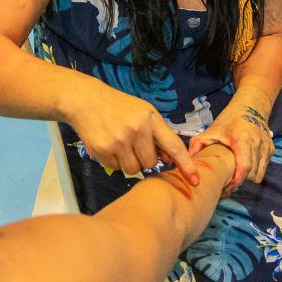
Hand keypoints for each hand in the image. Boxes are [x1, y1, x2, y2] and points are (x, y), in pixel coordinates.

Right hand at [66, 84, 199, 184]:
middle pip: (150, 163)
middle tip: (134, 144)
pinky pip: (116, 168)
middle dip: (144, 158)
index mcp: (151, 119)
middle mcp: (136, 130)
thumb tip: (169, 159)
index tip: (195, 180)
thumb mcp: (144, 113)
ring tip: (121, 144)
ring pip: (133, 169)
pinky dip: (115, 161)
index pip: (174, 146)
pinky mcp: (103, 150)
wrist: (86, 101)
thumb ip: (158, 135)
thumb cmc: (119, 108)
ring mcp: (119, 140)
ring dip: (130, 162)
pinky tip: (109, 144)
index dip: (186, 165)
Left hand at [189, 106, 273, 195]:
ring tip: (234, 178)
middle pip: (251, 175)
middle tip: (225, 186)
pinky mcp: (271, 150)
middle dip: (239, 183)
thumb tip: (188, 161)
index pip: (244, 167)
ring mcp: (266, 148)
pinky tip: (242, 169)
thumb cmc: (230, 119)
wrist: (251, 106)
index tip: (226, 187)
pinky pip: (263, 169)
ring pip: (258, 175)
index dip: (236, 181)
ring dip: (246, 179)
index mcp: (242, 140)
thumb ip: (198, 144)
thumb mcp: (212, 130)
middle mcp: (257, 144)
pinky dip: (253, 173)